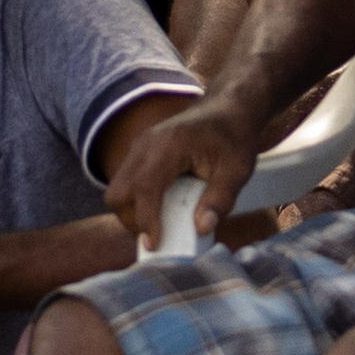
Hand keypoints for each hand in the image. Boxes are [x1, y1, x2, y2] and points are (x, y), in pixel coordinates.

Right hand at [106, 94, 260, 246]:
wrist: (227, 109)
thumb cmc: (233, 139)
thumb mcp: (237, 170)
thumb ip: (221, 199)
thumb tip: (202, 229)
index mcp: (170, 146)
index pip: (146, 188)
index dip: (146, 220)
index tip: (154, 245)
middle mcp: (146, 144)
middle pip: (118, 192)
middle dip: (132, 220)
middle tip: (156, 235)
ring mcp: (139, 146)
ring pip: (117, 188)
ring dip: (131, 212)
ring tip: (157, 224)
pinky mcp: (139, 151)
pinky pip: (125, 181)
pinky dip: (135, 200)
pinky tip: (159, 206)